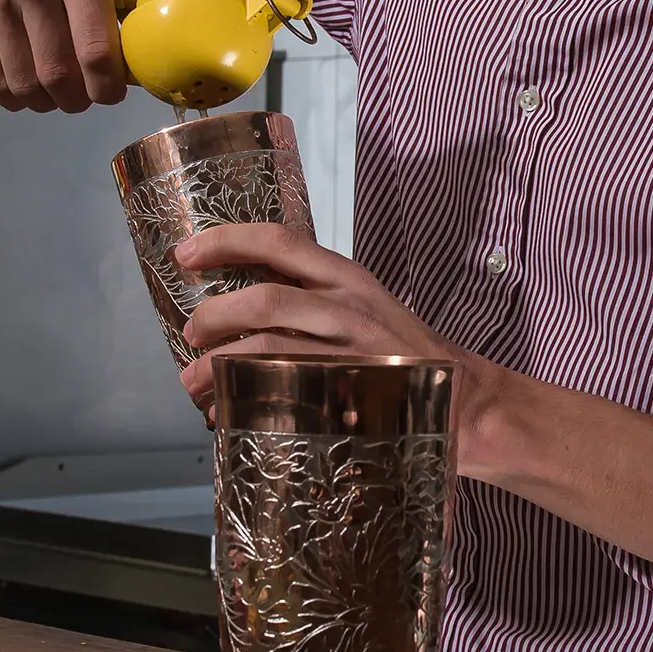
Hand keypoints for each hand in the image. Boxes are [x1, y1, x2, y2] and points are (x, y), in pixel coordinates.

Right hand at [0, 0, 145, 112]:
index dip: (107, 87)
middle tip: (81, 98)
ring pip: (24, 83)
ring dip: (44, 102)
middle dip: (76, 100)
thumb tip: (151, 43)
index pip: (96, 50)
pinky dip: (12, 96)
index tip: (110, 93)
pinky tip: (22, 86)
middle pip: (58, 74)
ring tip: (51, 94)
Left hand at [170, 224, 468, 407]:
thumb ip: (313, 298)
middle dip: (213, 315)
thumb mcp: (366, 305)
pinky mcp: (346, 398)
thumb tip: (243, 304)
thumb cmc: (406, 352)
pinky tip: (226, 411)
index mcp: (348, 278)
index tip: (185, 252)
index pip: (280, 242)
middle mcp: (348, 310)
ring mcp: (348, 356)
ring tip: (193, 379)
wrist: (467, 399)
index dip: (225, 241)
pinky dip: (242, 401)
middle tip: (189, 332)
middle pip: (264, 300)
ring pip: (267, 351)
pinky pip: (281, 395)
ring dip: (216, 366)